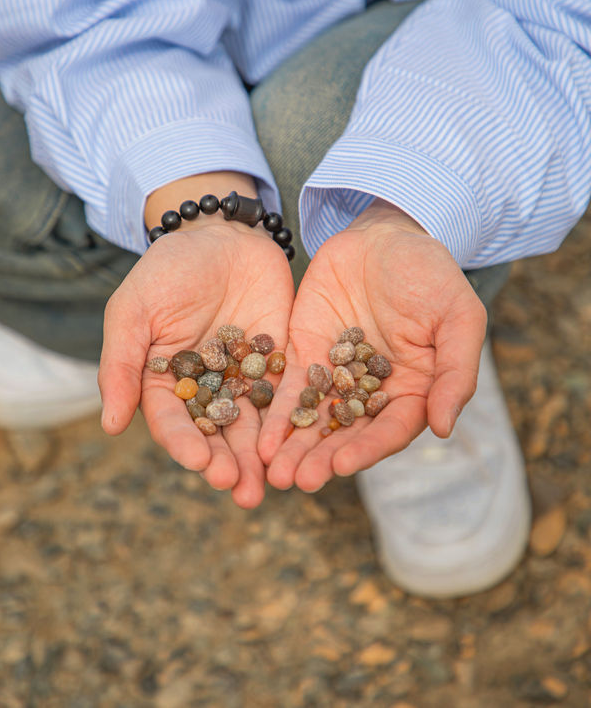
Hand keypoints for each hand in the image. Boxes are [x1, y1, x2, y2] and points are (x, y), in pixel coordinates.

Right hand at [99, 213, 293, 508]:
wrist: (219, 233)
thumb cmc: (168, 270)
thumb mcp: (134, 311)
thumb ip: (123, 366)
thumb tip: (110, 426)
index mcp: (165, 383)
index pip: (174, 422)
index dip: (186, 444)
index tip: (200, 463)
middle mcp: (206, 388)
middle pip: (218, 433)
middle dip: (231, 463)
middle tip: (244, 490)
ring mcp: (245, 376)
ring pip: (255, 423)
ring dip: (264, 456)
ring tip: (276, 483)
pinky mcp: (278, 361)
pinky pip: (288, 393)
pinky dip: (295, 418)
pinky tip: (305, 440)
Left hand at [259, 201, 486, 491]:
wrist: (385, 235)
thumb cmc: (432, 275)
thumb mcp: (458, 317)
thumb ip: (456, 372)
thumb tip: (443, 428)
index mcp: (413, 390)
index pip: (390, 429)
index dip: (366, 448)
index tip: (340, 465)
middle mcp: (371, 392)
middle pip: (346, 433)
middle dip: (319, 458)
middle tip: (294, 481)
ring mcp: (335, 375)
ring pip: (313, 419)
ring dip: (292, 447)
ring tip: (270, 472)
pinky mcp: (304, 354)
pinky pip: (288, 388)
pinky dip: (274, 413)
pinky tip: (258, 438)